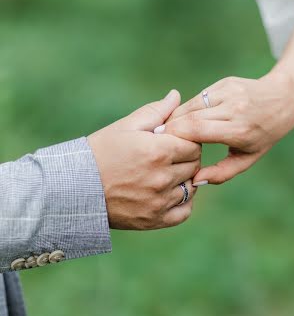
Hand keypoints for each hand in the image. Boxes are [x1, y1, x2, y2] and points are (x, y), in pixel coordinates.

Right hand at [88, 90, 200, 229]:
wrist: (75, 188)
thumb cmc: (100, 152)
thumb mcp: (126, 126)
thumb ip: (155, 111)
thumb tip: (176, 95)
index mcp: (158, 151)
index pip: (194, 143)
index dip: (186, 140)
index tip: (173, 140)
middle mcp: (162, 177)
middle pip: (195, 164)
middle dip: (186, 157)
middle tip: (169, 156)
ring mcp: (160, 201)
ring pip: (192, 186)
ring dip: (184, 179)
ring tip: (165, 173)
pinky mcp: (155, 219)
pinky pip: (185, 211)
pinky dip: (182, 202)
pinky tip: (169, 193)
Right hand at [157, 65, 293, 183]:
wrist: (284, 98)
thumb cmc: (266, 134)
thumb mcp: (249, 158)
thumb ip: (223, 172)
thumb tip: (196, 180)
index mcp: (240, 129)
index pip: (198, 130)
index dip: (176, 139)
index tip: (164, 150)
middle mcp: (234, 108)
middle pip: (189, 117)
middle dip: (169, 130)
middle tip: (156, 143)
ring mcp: (228, 92)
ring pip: (190, 105)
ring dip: (174, 119)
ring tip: (165, 134)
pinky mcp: (224, 83)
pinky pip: (197, 98)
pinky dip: (186, 110)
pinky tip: (180, 120)